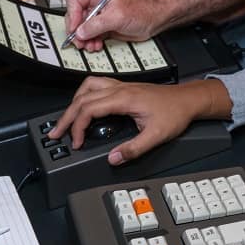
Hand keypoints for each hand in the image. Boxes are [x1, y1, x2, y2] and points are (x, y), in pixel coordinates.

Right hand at [48, 77, 216, 163]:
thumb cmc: (175, 113)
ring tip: (67, 119)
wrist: (188, 99)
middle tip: (56, 133)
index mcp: (124, 99)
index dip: (77, 127)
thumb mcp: (156, 136)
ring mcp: (120, 86)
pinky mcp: (123, 88)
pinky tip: (84, 107)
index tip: (76, 142)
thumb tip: (112, 158)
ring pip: (87, 87)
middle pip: (82, 98)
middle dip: (66, 116)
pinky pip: (96, 86)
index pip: (89, 109)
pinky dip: (84, 96)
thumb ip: (133, 149)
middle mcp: (119, 89)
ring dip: (73, 103)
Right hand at [64, 0, 165, 49]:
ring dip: (84, 39)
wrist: (155, 19)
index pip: (75, 0)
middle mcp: (98, 5)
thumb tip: (81, 31)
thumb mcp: (117, 16)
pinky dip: (91, 42)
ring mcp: (101, 17)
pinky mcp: (106, 28)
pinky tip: (96, 46)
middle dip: (76, 30)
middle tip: (79, 41)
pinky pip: (92, 36)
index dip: (72, 14)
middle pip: (77, 16)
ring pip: (83, 28)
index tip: (75, 28)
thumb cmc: (142, 10)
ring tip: (89, 46)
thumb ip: (97, 24)